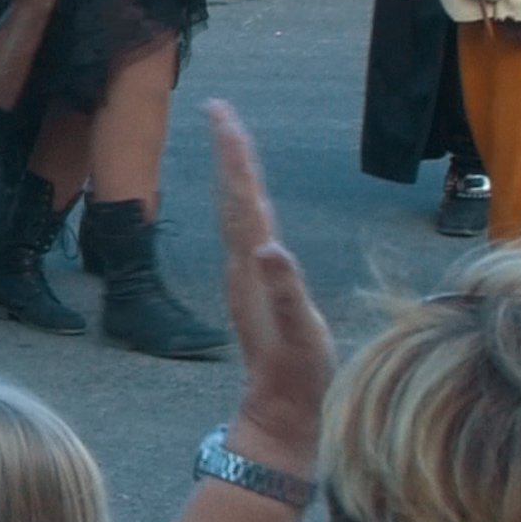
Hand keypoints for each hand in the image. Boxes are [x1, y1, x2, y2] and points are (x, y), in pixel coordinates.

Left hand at [206, 100, 332, 453]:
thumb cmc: (297, 374)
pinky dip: (246, 203)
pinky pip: (247, 230)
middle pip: (235, 196)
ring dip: (234, 173)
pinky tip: (249, 200)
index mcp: (255, 267)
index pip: (245, 199)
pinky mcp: (254, 287)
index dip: (237, 157)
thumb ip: (286, 291)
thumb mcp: (300, 334)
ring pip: (237, 211)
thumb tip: (268, 248)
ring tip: (230, 139)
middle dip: (230, 151)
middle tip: (220, 108)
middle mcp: (244, 265)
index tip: (225, 116)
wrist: (280, 412)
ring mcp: (246, 276)